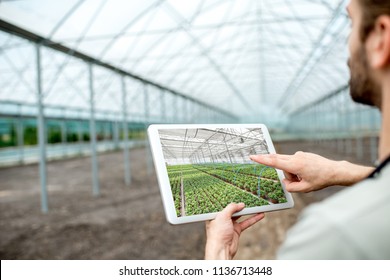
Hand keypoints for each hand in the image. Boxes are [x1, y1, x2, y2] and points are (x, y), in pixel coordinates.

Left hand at [205, 203, 264, 259]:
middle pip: (233, 209)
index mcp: (215, 214)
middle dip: (240, 205)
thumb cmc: (217, 233)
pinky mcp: (236, 230)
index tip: (237, 194)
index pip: (223, 204)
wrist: (222, 249)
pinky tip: (260, 215)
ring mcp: (230, 225)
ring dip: (248, 211)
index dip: (229, 199)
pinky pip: (246, 223)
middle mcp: (222, 219)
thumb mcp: (223, 216)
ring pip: (241, 216)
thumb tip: (240, 204)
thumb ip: (231, 208)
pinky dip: (253, 219)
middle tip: (248, 199)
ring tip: (256, 205)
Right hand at [250, 151, 373, 192]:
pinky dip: (297, 170)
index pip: (274, 161)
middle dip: (287, 174)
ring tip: (307, 178)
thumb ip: (290, 187)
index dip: (262, 159)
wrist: (334, 170)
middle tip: (299, 179)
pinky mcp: (302, 154)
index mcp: (295, 165)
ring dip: (293, 173)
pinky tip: (308, 173)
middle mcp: (295, 157)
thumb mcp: (305, 189)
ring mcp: (299, 154)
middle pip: (281, 164)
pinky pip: (294, 162)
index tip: (252, 156)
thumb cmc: (321, 179)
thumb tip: (285, 182)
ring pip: (288, 165)